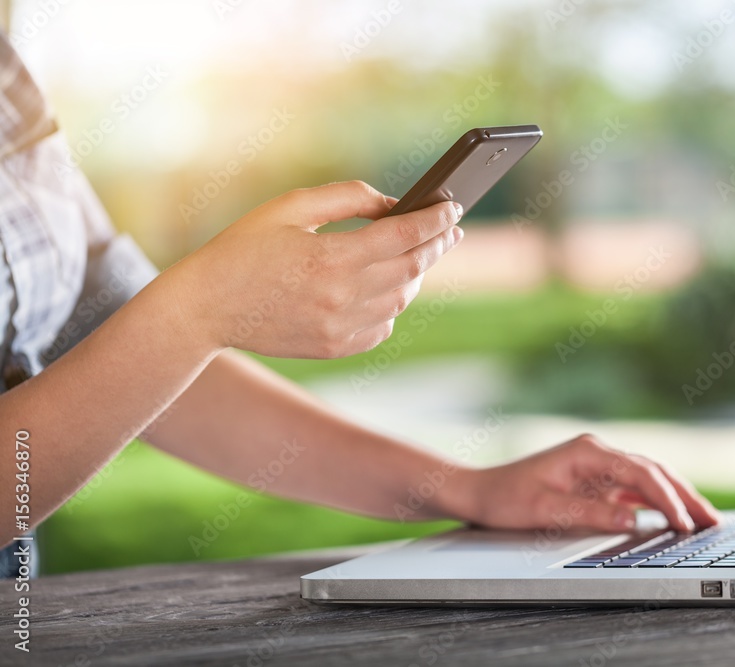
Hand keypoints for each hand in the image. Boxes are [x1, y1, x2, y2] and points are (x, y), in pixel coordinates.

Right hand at [170, 180, 462, 357]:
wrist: (206, 308)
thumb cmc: (244, 248)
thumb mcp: (291, 207)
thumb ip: (347, 198)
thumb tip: (393, 203)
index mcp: (330, 257)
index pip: (405, 236)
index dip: (435, 219)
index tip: (453, 207)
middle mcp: (341, 296)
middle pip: (412, 268)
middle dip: (438, 245)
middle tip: (451, 229)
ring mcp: (340, 327)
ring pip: (402, 299)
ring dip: (416, 274)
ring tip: (419, 253)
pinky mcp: (335, 347)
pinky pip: (383, 326)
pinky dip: (393, 304)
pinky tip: (387, 287)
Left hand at [449, 434, 720, 532]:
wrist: (480, 492)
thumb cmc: (505, 497)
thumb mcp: (544, 509)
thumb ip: (590, 514)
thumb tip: (634, 520)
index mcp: (588, 452)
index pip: (640, 473)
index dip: (666, 499)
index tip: (683, 522)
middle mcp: (598, 454)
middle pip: (653, 472)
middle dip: (684, 496)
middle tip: (712, 521)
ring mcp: (599, 467)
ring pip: (649, 480)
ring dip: (676, 499)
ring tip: (705, 521)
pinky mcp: (597, 482)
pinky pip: (635, 492)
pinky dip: (658, 504)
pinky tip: (675, 519)